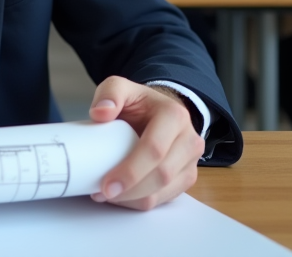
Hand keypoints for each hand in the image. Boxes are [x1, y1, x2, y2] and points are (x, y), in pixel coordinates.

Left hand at [87, 77, 204, 210]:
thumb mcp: (121, 88)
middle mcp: (189, 140)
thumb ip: (109, 93)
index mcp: (174, 116)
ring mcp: (191, 162)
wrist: (157, 111)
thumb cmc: (138, 103)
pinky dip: (141, 202)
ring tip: (107, 195)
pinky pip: (165, 198)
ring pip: (164, 191)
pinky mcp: (186, 178)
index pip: (155, 149)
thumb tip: (100, 114)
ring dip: (134, 200)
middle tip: (102, 194)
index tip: (107, 184)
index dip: (131, 171)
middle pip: (162, 175)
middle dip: (131, 190)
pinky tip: (122, 198)